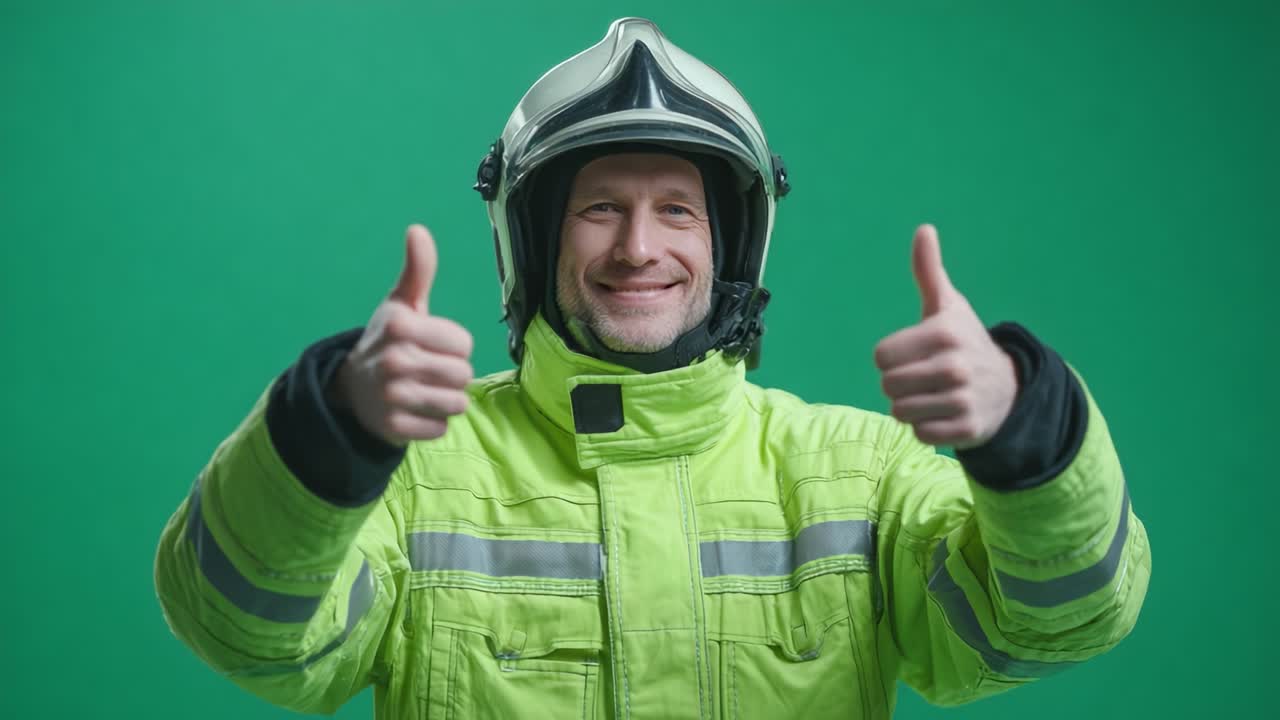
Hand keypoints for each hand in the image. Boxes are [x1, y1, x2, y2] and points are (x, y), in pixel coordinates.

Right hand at [332, 224, 474, 445]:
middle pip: (463, 374)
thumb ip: (417, 270)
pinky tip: (415, 410)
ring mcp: (391, 396)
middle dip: (452, 374)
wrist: (352, 388)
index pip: (464, 344)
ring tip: (424, 390)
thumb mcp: (401, 304)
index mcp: (399, 325)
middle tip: (428, 370)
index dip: (454, 346)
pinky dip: (433, 422)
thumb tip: (417, 230)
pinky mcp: (393, 427)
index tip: (432, 345)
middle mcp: (393, 360)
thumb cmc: (388, 340)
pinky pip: (440, 428)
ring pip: (456, 403)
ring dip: (447, 399)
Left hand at [873, 224, 1017, 448]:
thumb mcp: (948, 306)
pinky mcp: (966, 430)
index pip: (880, 356)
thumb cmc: (964, 342)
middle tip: (923, 376)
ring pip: (899, 412)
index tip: (913, 353)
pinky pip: (919, 434)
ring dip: (910, 407)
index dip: (891, 356)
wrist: (1008, 389)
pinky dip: (926, 427)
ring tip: (933, 395)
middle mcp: (954, 366)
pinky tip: (945, 413)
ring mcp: (963, 400)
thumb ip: (929, 272)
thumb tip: (924, 229)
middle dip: (899, 384)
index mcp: (943, 333)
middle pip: (887, 385)